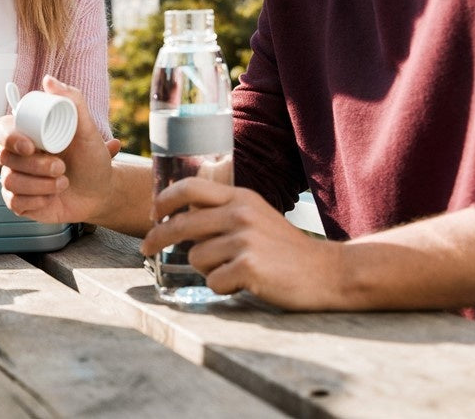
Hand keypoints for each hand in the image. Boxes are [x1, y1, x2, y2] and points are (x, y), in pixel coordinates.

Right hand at [0, 76, 121, 226]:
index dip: (7, 137)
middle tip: (61, 167)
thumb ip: (73, 101)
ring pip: (10, 181)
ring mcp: (16, 179)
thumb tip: (48, 80)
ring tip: (62, 182)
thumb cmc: (92, 159)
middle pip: (5, 157)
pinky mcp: (19, 202)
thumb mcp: (88, 130)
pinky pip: (14, 203)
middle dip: (35, 165)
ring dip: (40, 184)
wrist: (101, 192)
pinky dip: (37, 201)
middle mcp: (17, 155)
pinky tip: (52, 197)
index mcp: (27, 133)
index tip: (30, 146)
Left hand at [141, 176, 340, 309]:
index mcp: (240, 197)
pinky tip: (243, 284)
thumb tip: (182, 215)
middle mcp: (240, 214)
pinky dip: (222, 287)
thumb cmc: (287, 248)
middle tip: (145, 248)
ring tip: (233, 270)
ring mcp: (244, 240)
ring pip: (196, 257)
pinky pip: (213, 281)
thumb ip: (225, 211)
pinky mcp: (248, 268)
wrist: (329, 272)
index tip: (152, 212)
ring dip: (207, 268)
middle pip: (182, 224)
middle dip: (157, 237)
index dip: (164, 199)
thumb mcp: (256, 215)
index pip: (190, 187)